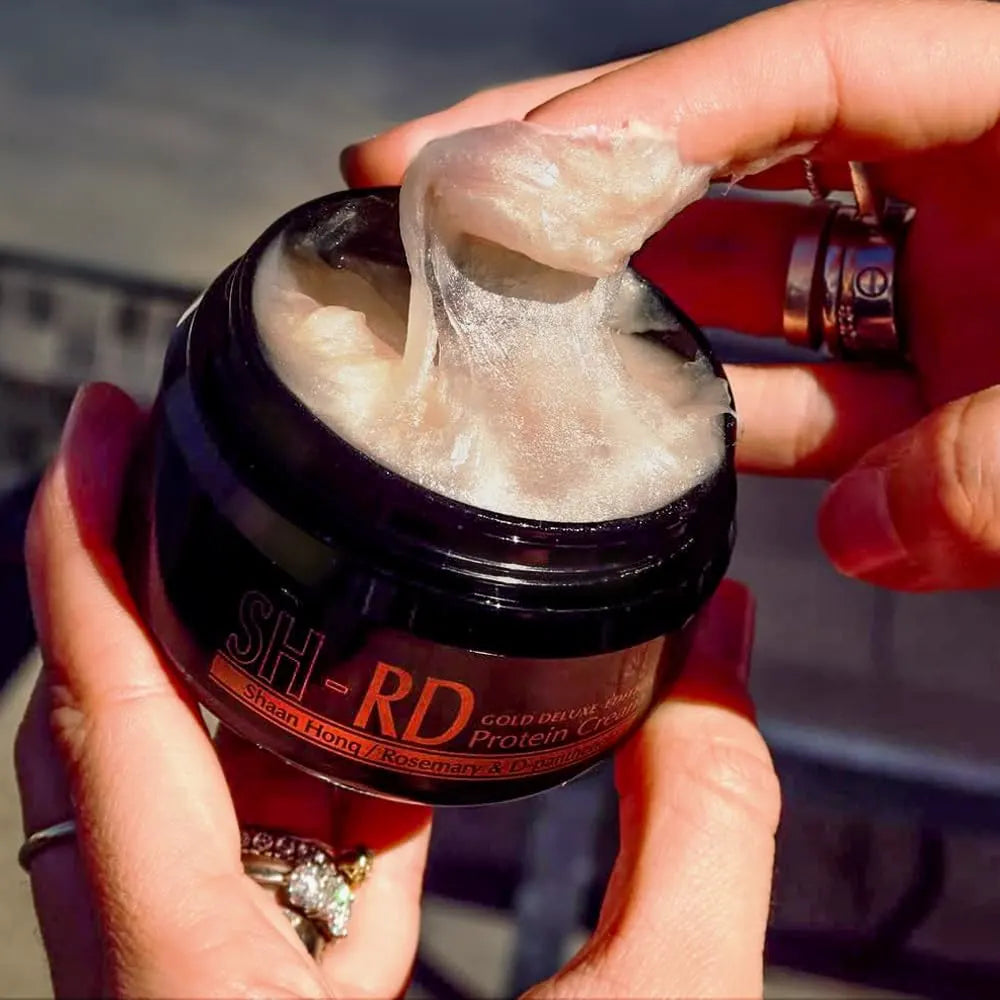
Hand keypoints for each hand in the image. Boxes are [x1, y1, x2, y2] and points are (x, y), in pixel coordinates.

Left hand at [16, 383, 776, 997]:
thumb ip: (699, 833)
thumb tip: (723, 658)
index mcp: (199, 999)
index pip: (101, 730)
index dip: (82, 561)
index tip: (96, 435)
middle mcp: (160, 995)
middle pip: (110, 744)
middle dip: (150, 588)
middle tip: (194, 464)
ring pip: (171, 802)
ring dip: (233, 681)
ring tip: (293, 569)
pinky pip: (242, 864)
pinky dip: (299, 781)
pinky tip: (366, 732)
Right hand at [342, 0, 999, 592]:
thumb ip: (989, 469)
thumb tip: (856, 534)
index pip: (799, 67)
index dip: (640, 105)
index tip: (502, 166)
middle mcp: (953, 194)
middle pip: (727, 153)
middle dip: (570, 172)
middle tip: (424, 185)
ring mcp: (929, 293)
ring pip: (742, 281)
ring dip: (616, 306)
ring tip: (488, 320)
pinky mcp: (922, 385)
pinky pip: (802, 390)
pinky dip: (720, 418)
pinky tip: (631, 443)